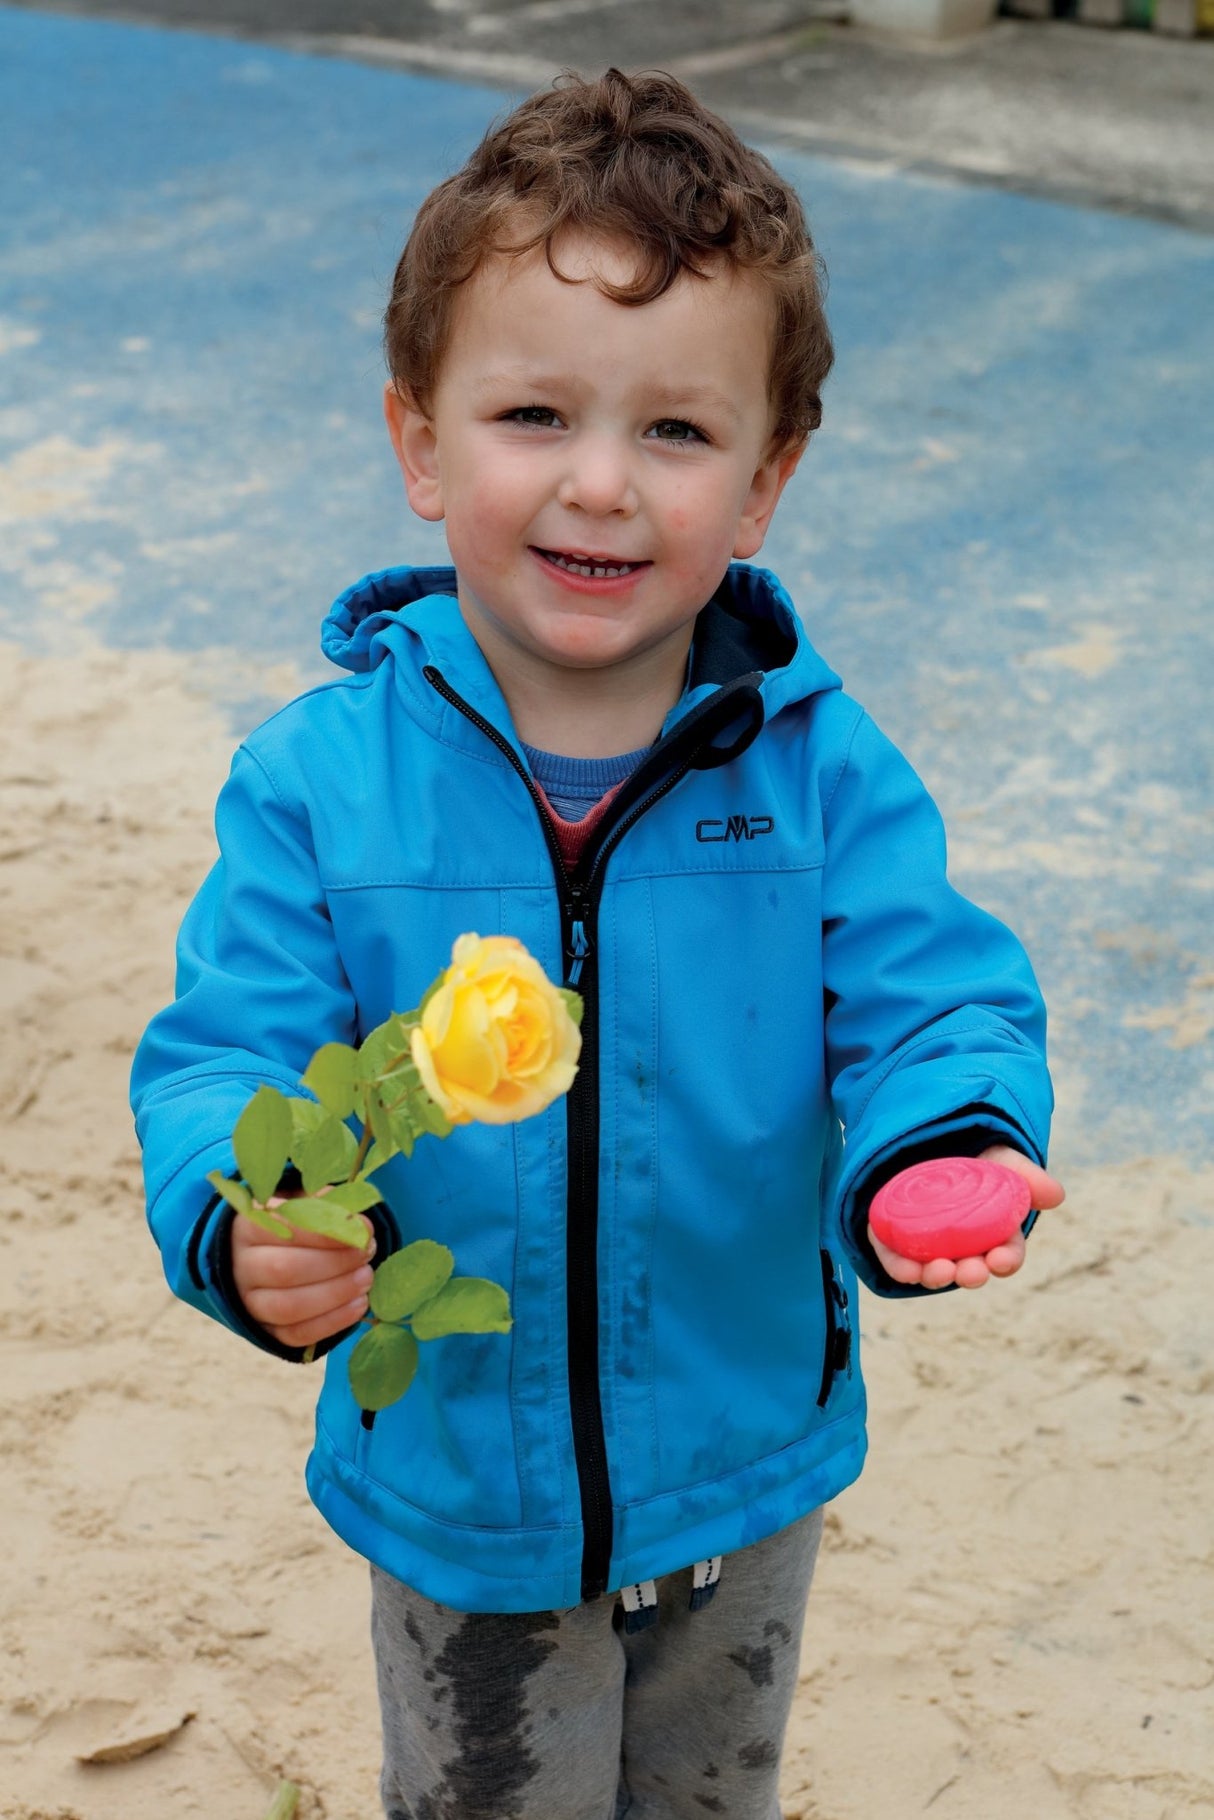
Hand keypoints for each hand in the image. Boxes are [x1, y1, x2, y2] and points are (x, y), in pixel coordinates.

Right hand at [231, 1197, 375, 1348]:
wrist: (272, 1257)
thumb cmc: (296, 1226)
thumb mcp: (306, 1204)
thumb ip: (328, 1206)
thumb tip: (358, 1223)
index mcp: (248, 1227)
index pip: (283, 1229)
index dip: (327, 1232)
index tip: (365, 1230)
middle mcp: (242, 1267)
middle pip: (284, 1269)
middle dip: (335, 1263)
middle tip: (367, 1254)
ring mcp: (250, 1303)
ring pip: (288, 1307)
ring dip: (335, 1294)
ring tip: (366, 1279)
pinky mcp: (266, 1330)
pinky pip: (296, 1334)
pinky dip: (332, 1322)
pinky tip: (358, 1305)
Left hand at [868, 1144, 1064, 1290]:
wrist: (930, 1142)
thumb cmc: (975, 1158)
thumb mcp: (1004, 1160)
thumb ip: (1028, 1176)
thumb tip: (1056, 1195)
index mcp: (994, 1234)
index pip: (1004, 1255)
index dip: (1005, 1261)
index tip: (1000, 1260)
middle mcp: (962, 1247)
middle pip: (970, 1268)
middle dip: (972, 1274)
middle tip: (970, 1272)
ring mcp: (929, 1245)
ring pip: (933, 1269)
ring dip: (937, 1277)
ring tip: (938, 1273)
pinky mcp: (895, 1239)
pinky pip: (897, 1258)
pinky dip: (901, 1267)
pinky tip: (906, 1269)